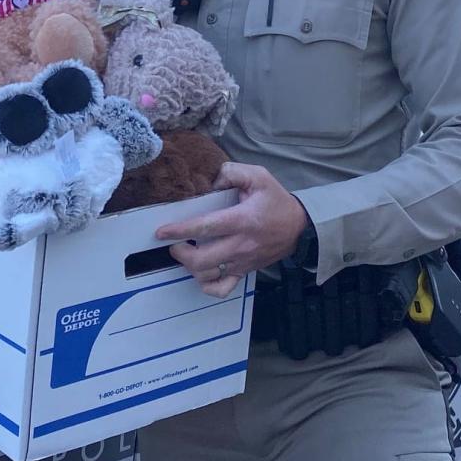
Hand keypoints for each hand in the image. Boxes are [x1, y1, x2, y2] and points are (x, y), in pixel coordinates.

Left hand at [155, 163, 309, 297]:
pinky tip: (201, 273)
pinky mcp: (244, 272)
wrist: (299, 227)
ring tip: (187, 253)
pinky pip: (221, 289)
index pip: (206, 227)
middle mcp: (240, 245)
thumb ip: (233, 172)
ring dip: (190, 266)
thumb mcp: (259, 176)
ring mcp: (241, 262)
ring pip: (207, 275)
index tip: (161, 231)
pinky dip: (206, 285)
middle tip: (175, 243)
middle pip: (202, 259)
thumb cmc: (276, 201)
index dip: (180, 230)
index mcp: (242, 220)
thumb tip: (212, 181)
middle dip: (181, 252)